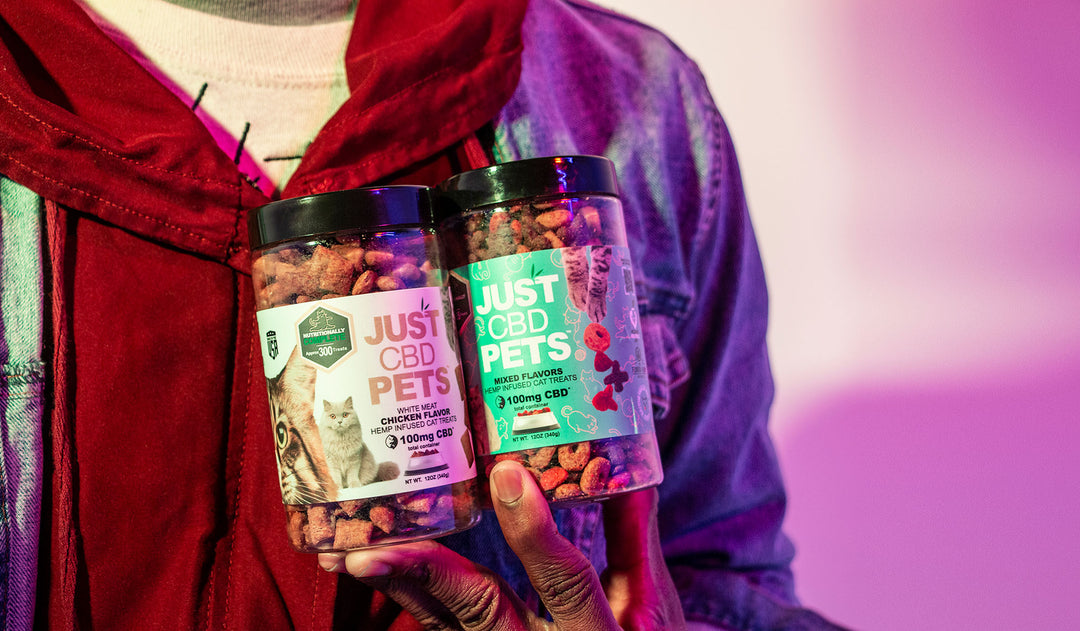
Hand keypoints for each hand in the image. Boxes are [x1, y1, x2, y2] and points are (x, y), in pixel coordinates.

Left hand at [318, 460, 685, 629]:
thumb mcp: (651, 598)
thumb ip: (633, 535)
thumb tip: (625, 461)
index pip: (565, 582)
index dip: (535, 532)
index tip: (506, 475)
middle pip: (480, 612)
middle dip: (428, 575)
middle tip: (373, 549)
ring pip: (445, 623)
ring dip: (398, 585)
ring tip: (348, 554)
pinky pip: (438, 624)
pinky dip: (404, 592)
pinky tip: (371, 563)